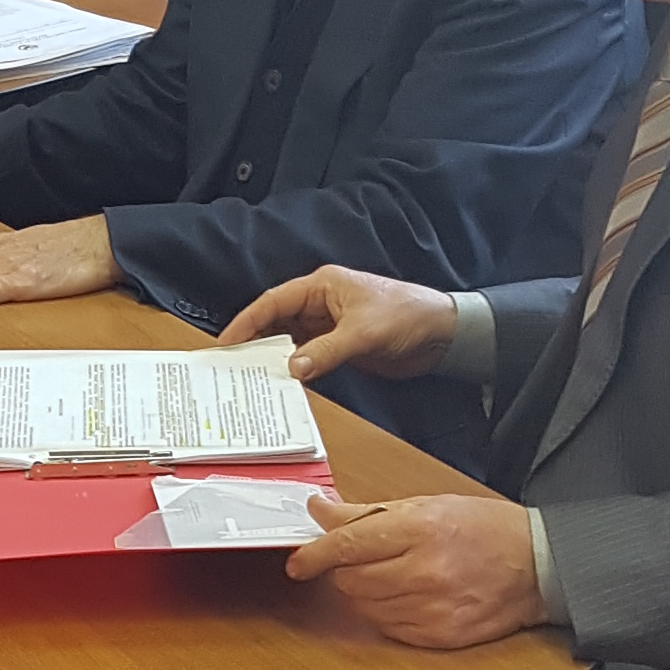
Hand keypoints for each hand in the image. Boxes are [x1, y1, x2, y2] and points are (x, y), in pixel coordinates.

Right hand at [220, 263, 466, 384]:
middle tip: (231, 366)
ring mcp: (330, 325)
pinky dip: (295, 368)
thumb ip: (326, 351)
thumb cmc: (407, 316)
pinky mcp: (340, 345)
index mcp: (322, 286)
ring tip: (250, 379)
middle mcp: (321, 303)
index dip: (247, 322)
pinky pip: (308, 355)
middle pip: (276, 321)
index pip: (274, 302)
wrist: (443, 334)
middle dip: (254, 342)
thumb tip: (292, 369)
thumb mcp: (363, 333)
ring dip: (274, 358)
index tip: (226, 344)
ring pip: (290, 341)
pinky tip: (282, 383)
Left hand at [285, 491, 544, 648]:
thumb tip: (322, 510)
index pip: (348, 545)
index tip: (300, 561)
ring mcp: (431, 607)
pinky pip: (388, 627)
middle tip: (362, 558)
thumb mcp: (427, 505)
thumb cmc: (486, 529)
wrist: (538, 566)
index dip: (315, 554)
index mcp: (420, 529)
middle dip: (345, 569)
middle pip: (350, 579)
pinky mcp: (439, 635)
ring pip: (365, 606)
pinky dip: (387, 612)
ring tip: (394, 574)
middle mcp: (424, 571)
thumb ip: (368, 512)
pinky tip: (408, 596)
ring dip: (365, 591)